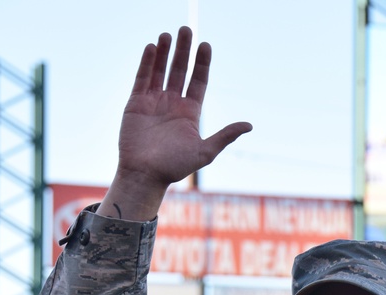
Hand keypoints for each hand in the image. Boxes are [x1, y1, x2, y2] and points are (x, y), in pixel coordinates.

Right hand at [102, 26, 251, 219]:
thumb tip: (249, 125)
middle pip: (180, 70)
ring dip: (165, 53)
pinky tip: (152, 47)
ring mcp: (154, 102)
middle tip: (186, 29)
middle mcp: (173, 104)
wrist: (145, 175)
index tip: (206, 45)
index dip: (202, 63)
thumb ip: (225, 136)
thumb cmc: (175, 167)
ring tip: (168, 34)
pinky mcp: (136, 103)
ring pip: (160, 70)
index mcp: (190, 112)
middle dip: (184, 51)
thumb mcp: (205, 152)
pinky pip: (142, 78)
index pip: (198, 81)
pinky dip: (146, 63)